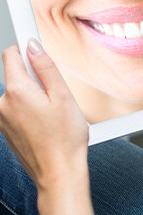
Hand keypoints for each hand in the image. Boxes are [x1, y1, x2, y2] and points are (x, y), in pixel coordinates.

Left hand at [0, 39, 88, 192]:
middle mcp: (3, 104)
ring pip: (17, 91)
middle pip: (15, 73)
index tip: (33, 41)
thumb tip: (33, 46)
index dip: (25, 46)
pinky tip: (46, 121)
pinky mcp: (6, 129)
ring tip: (53, 111)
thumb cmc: (65, 138)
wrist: (59, 173)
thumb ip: (46, 67)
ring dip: (33, 93)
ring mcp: (2, 119)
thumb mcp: (63, 95)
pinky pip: (16, 107)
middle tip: (55, 90)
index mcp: (16, 92)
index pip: (11, 54)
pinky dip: (29, 107)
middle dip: (34, 75)